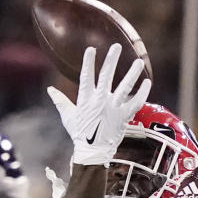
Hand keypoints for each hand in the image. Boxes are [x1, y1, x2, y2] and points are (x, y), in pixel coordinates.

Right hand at [47, 44, 151, 165]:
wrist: (93, 151)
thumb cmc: (79, 134)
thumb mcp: (68, 116)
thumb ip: (60, 101)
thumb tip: (50, 90)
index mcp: (86, 99)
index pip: (87, 75)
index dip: (88, 62)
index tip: (91, 49)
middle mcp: (100, 100)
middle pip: (107, 75)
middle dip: (111, 59)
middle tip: (116, 46)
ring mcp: (113, 107)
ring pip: (125, 86)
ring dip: (132, 73)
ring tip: (139, 61)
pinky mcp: (124, 116)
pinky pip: (136, 102)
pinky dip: (143, 92)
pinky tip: (147, 82)